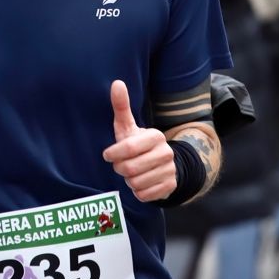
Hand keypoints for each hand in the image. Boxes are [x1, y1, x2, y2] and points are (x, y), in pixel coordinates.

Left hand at [102, 80, 176, 201]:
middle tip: (121, 166)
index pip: (128, 148)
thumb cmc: (137, 144)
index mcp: (155, 136)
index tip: (107, 155)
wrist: (161, 164)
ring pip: (136, 182)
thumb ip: (122, 106)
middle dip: (120, 169)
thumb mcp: (128, 127)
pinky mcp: (170, 186)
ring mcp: (170, 170)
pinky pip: (144, 195)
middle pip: (130, 168)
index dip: (113, 154)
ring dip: (129, 181)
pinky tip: (140, 183)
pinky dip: (138, 192)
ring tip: (132, 173)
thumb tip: (116, 83)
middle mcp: (166, 152)